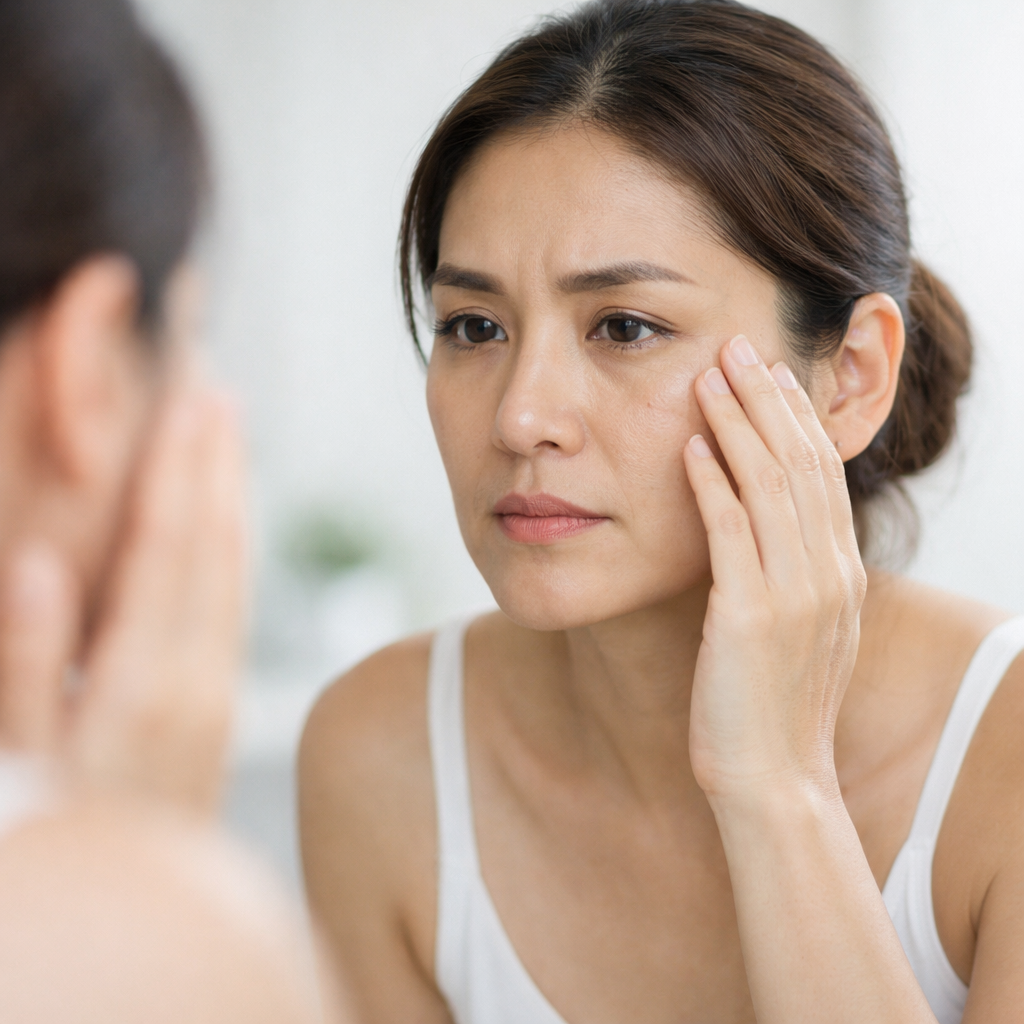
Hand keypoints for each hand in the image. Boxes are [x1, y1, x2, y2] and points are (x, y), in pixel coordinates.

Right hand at [0, 377, 246, 814]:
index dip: (177, 467)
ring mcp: (219, 688)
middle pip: (216, 545)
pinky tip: (230, 517)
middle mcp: (197, 675)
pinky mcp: (223, 701)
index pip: (167, 547)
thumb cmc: (59, 833)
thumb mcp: (16, 757)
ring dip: (234, 494)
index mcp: (141, 679)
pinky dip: (236, 546)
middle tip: (218, 388)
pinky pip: (238, 603)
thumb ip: (25, 662)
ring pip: (237, 569)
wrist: (140, 912)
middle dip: (216, 461)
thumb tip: (38, 563)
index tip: (191, 399)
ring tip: (231, 433)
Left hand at [682, 334, 865, 801]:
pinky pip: (732, 535)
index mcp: (840, 574)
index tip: (770, 373)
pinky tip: (691, 447)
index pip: (823, 473)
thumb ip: (791, 573)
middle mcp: (827, 575)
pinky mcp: (748, 618)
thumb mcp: (798, 630)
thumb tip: (764, 524)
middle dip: (769, 400)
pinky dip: (713, 486)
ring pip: (771, 486)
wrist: (774, 780)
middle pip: (801, 464)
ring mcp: (794, 595)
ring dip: (739, 425)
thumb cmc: (773, 705)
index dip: (796, 417)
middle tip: (739, 348)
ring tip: (712, 376)